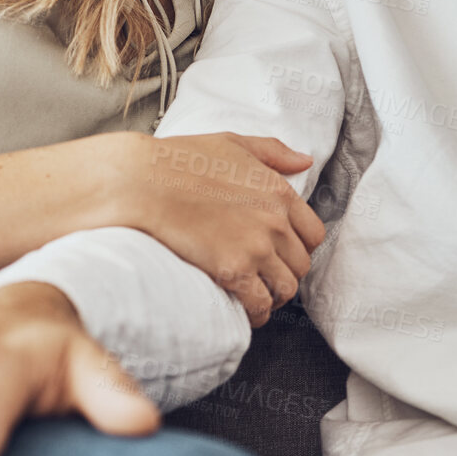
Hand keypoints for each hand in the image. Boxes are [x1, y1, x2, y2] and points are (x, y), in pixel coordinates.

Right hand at [115, 132, 324, 325]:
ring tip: (257, 296)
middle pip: (301, 265)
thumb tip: (305, 160)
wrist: (143, 182)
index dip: (299, 247)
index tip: (282, 253)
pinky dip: (256, 312)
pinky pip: (260, 304)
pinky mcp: (232, 270)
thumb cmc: (180, 161)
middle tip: (266, 277)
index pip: (313, 234)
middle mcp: (275, 222)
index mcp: (279, 191)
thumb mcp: (233, 143)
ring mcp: (256, 248)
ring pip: (286, 288)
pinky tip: (244, 310)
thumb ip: (273, 152)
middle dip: (285, 273)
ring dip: (274, 296)